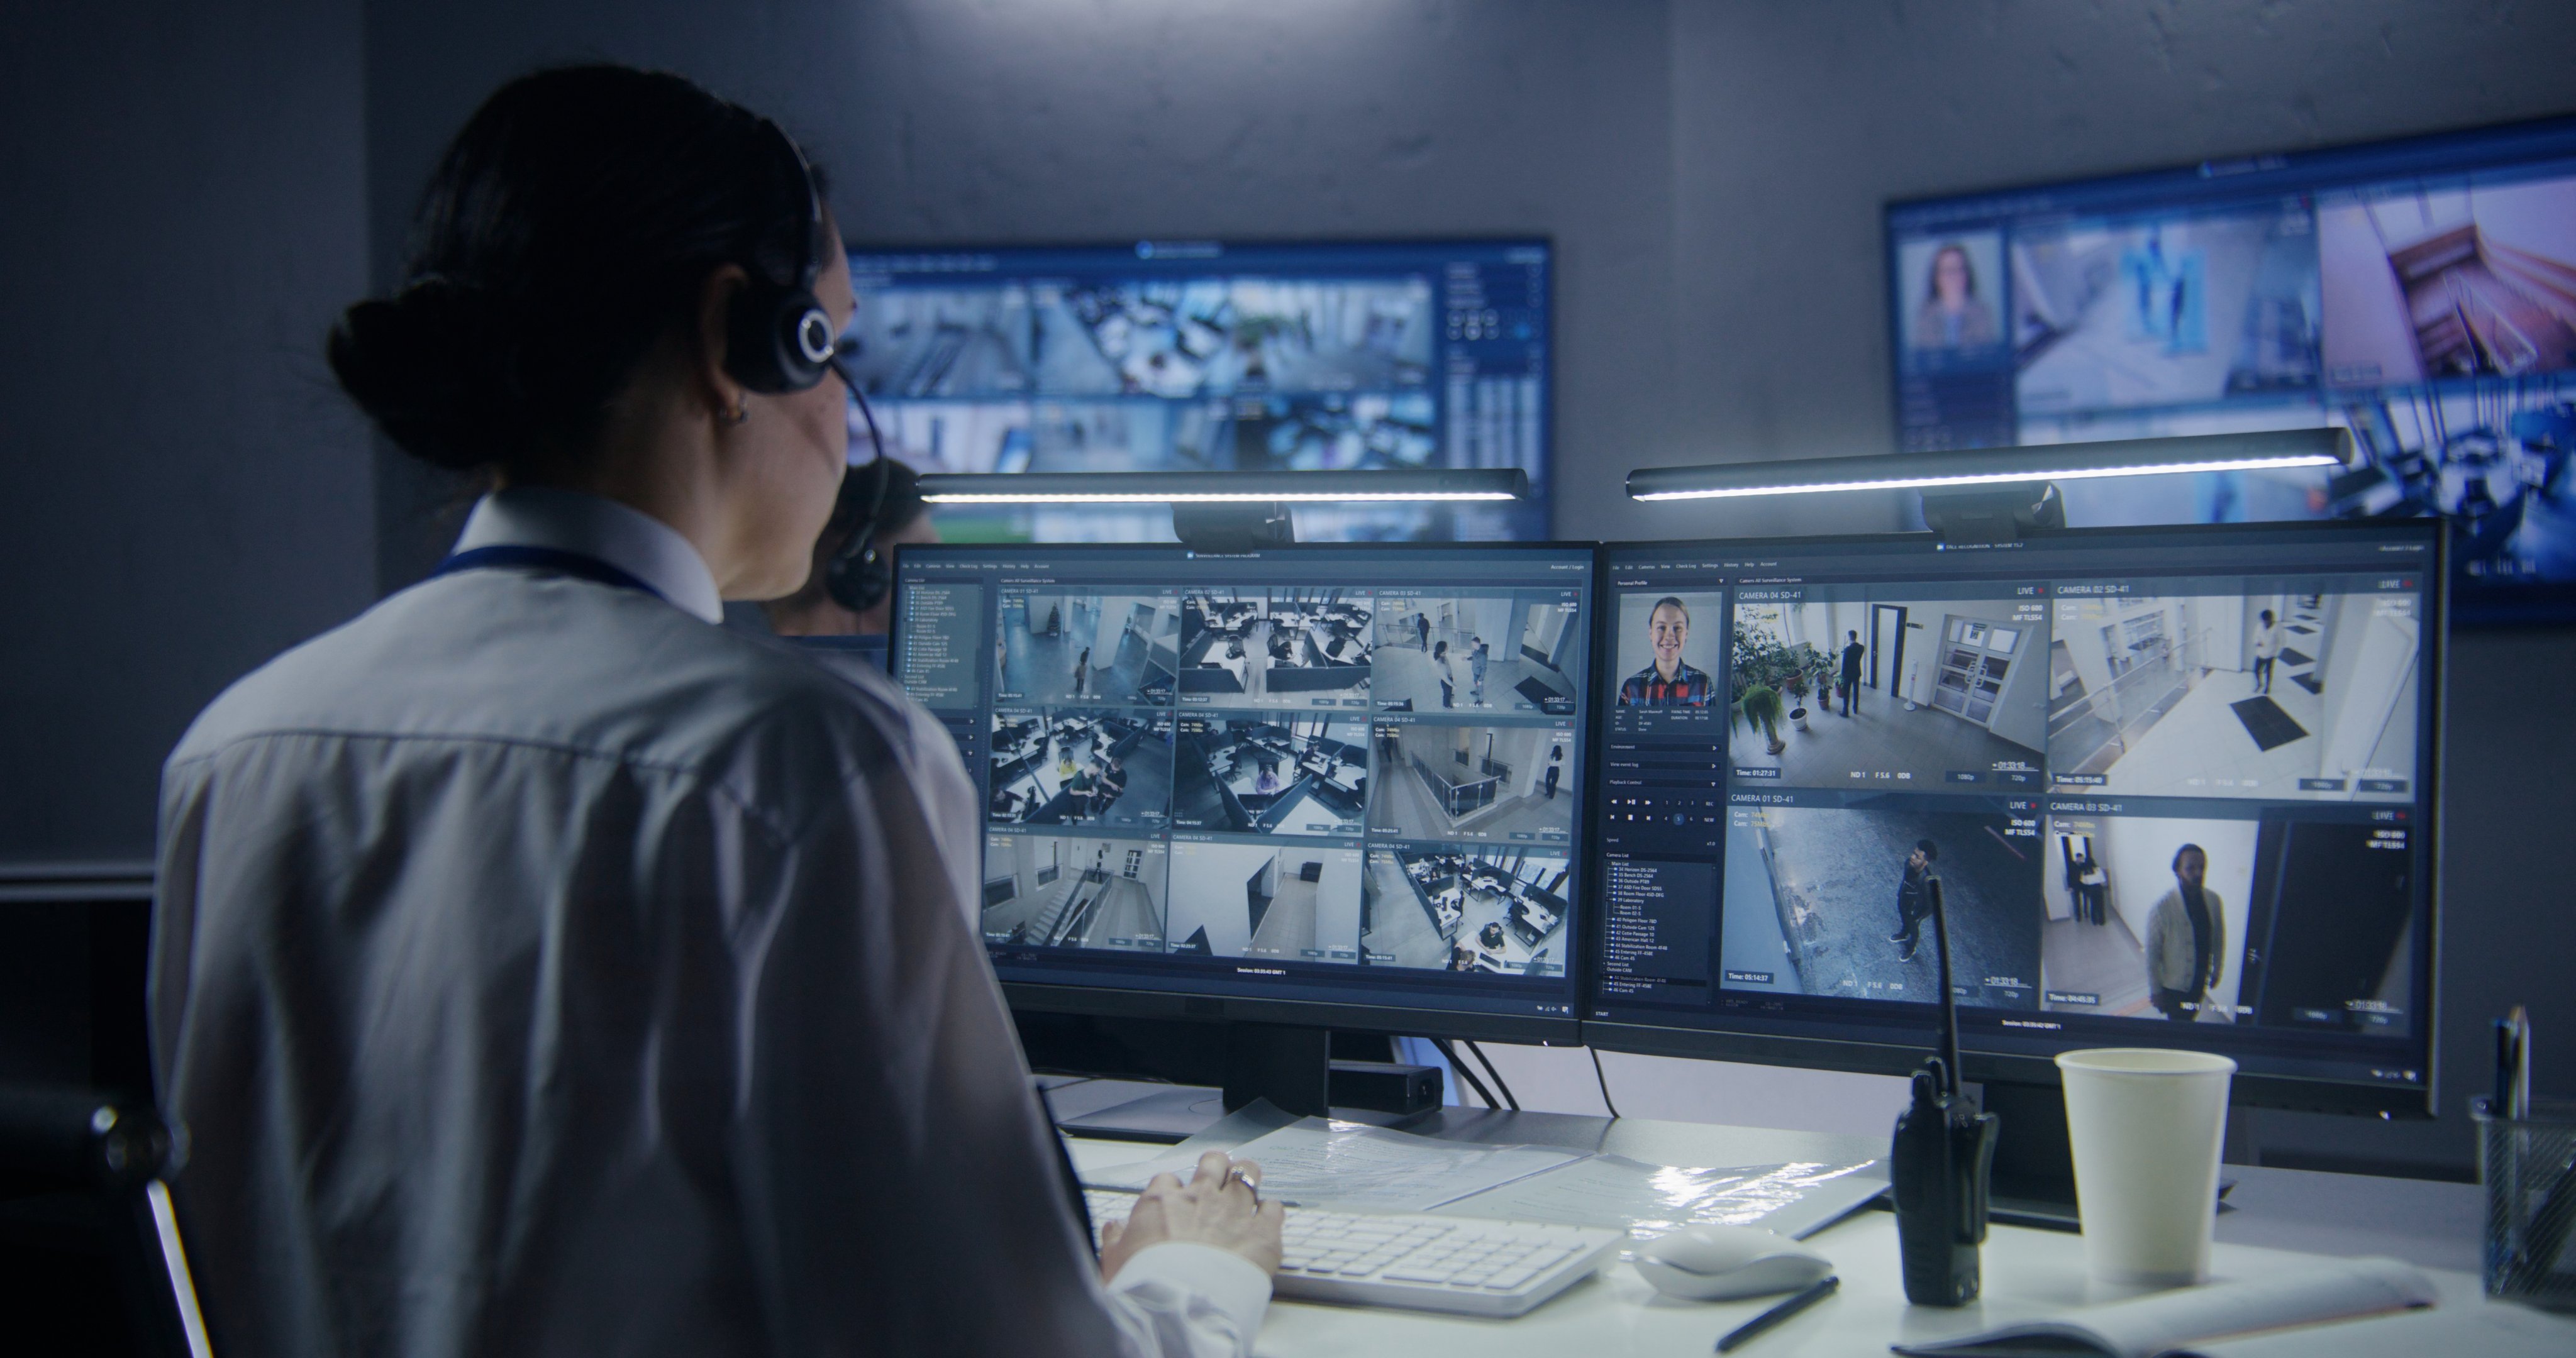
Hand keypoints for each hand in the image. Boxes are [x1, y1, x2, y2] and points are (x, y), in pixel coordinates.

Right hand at [1099, 1151, 1284, 1280]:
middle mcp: (1200, 1198)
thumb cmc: (1144, 1287)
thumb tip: (1114, 1229)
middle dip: (1215, 1169)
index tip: (1175, 1203)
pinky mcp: (1262, 1233)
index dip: (1173, 1191)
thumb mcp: (1114, 1264)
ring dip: (1247, 1178)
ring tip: (1247, 1187)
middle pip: (1212, 1163)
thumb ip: (1114, 1241)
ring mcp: (1234, 1211)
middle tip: (1216, 1182)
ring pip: (1247, 1173)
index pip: (1167, 1180)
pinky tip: (1267, 1221)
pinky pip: (1274, 1208)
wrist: (1179, 1307)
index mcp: (1161, 1202)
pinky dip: (1271, 1212)